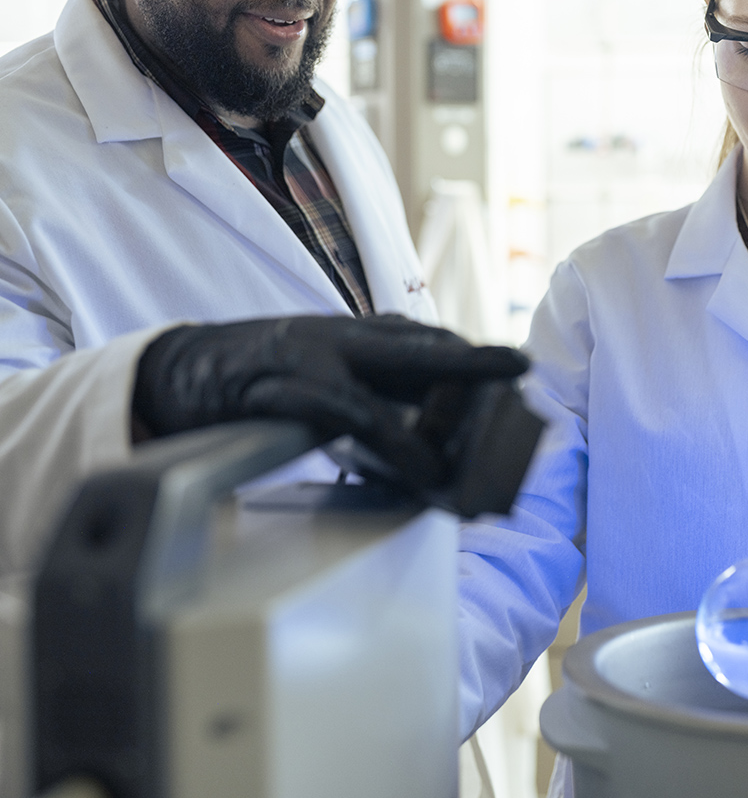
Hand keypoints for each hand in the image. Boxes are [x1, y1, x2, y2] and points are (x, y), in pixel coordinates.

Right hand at [132, 315, 533, 502]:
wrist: (179, 371)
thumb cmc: (255, 375)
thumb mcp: (318, 371)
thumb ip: (367, 392)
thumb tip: (419, 433)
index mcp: (351, 331)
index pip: (423, 336)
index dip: (469, 352)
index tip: (512, 364)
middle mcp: (339, 335)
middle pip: (420, 342)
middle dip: (473, 357)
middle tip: (519, 368)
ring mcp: (313, 354)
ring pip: (391, 375)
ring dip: (438, 410)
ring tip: (477, 444)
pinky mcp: (284, 386)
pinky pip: (351, 413)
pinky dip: (391, 440)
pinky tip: (418, 465)